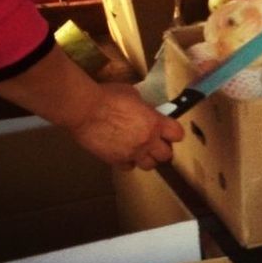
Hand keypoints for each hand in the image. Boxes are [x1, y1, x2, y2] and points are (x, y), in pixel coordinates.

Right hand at [67, 82, 184, 170]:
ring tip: (141, 150)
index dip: (174, 133)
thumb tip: (146, 111)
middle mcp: (147, 140)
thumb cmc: (107, 97)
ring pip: (149, 165)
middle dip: (162, 149)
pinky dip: (127, 162)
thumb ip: (145, 108)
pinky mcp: (115, 160)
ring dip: (147, 158)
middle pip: (166, 155)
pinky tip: (123, 153)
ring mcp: (132, 152)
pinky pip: (128, 166)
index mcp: (155, 122)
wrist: (84, 108)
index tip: (170, 131)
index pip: (177, 134)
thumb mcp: (134, 95)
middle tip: (156, 142)